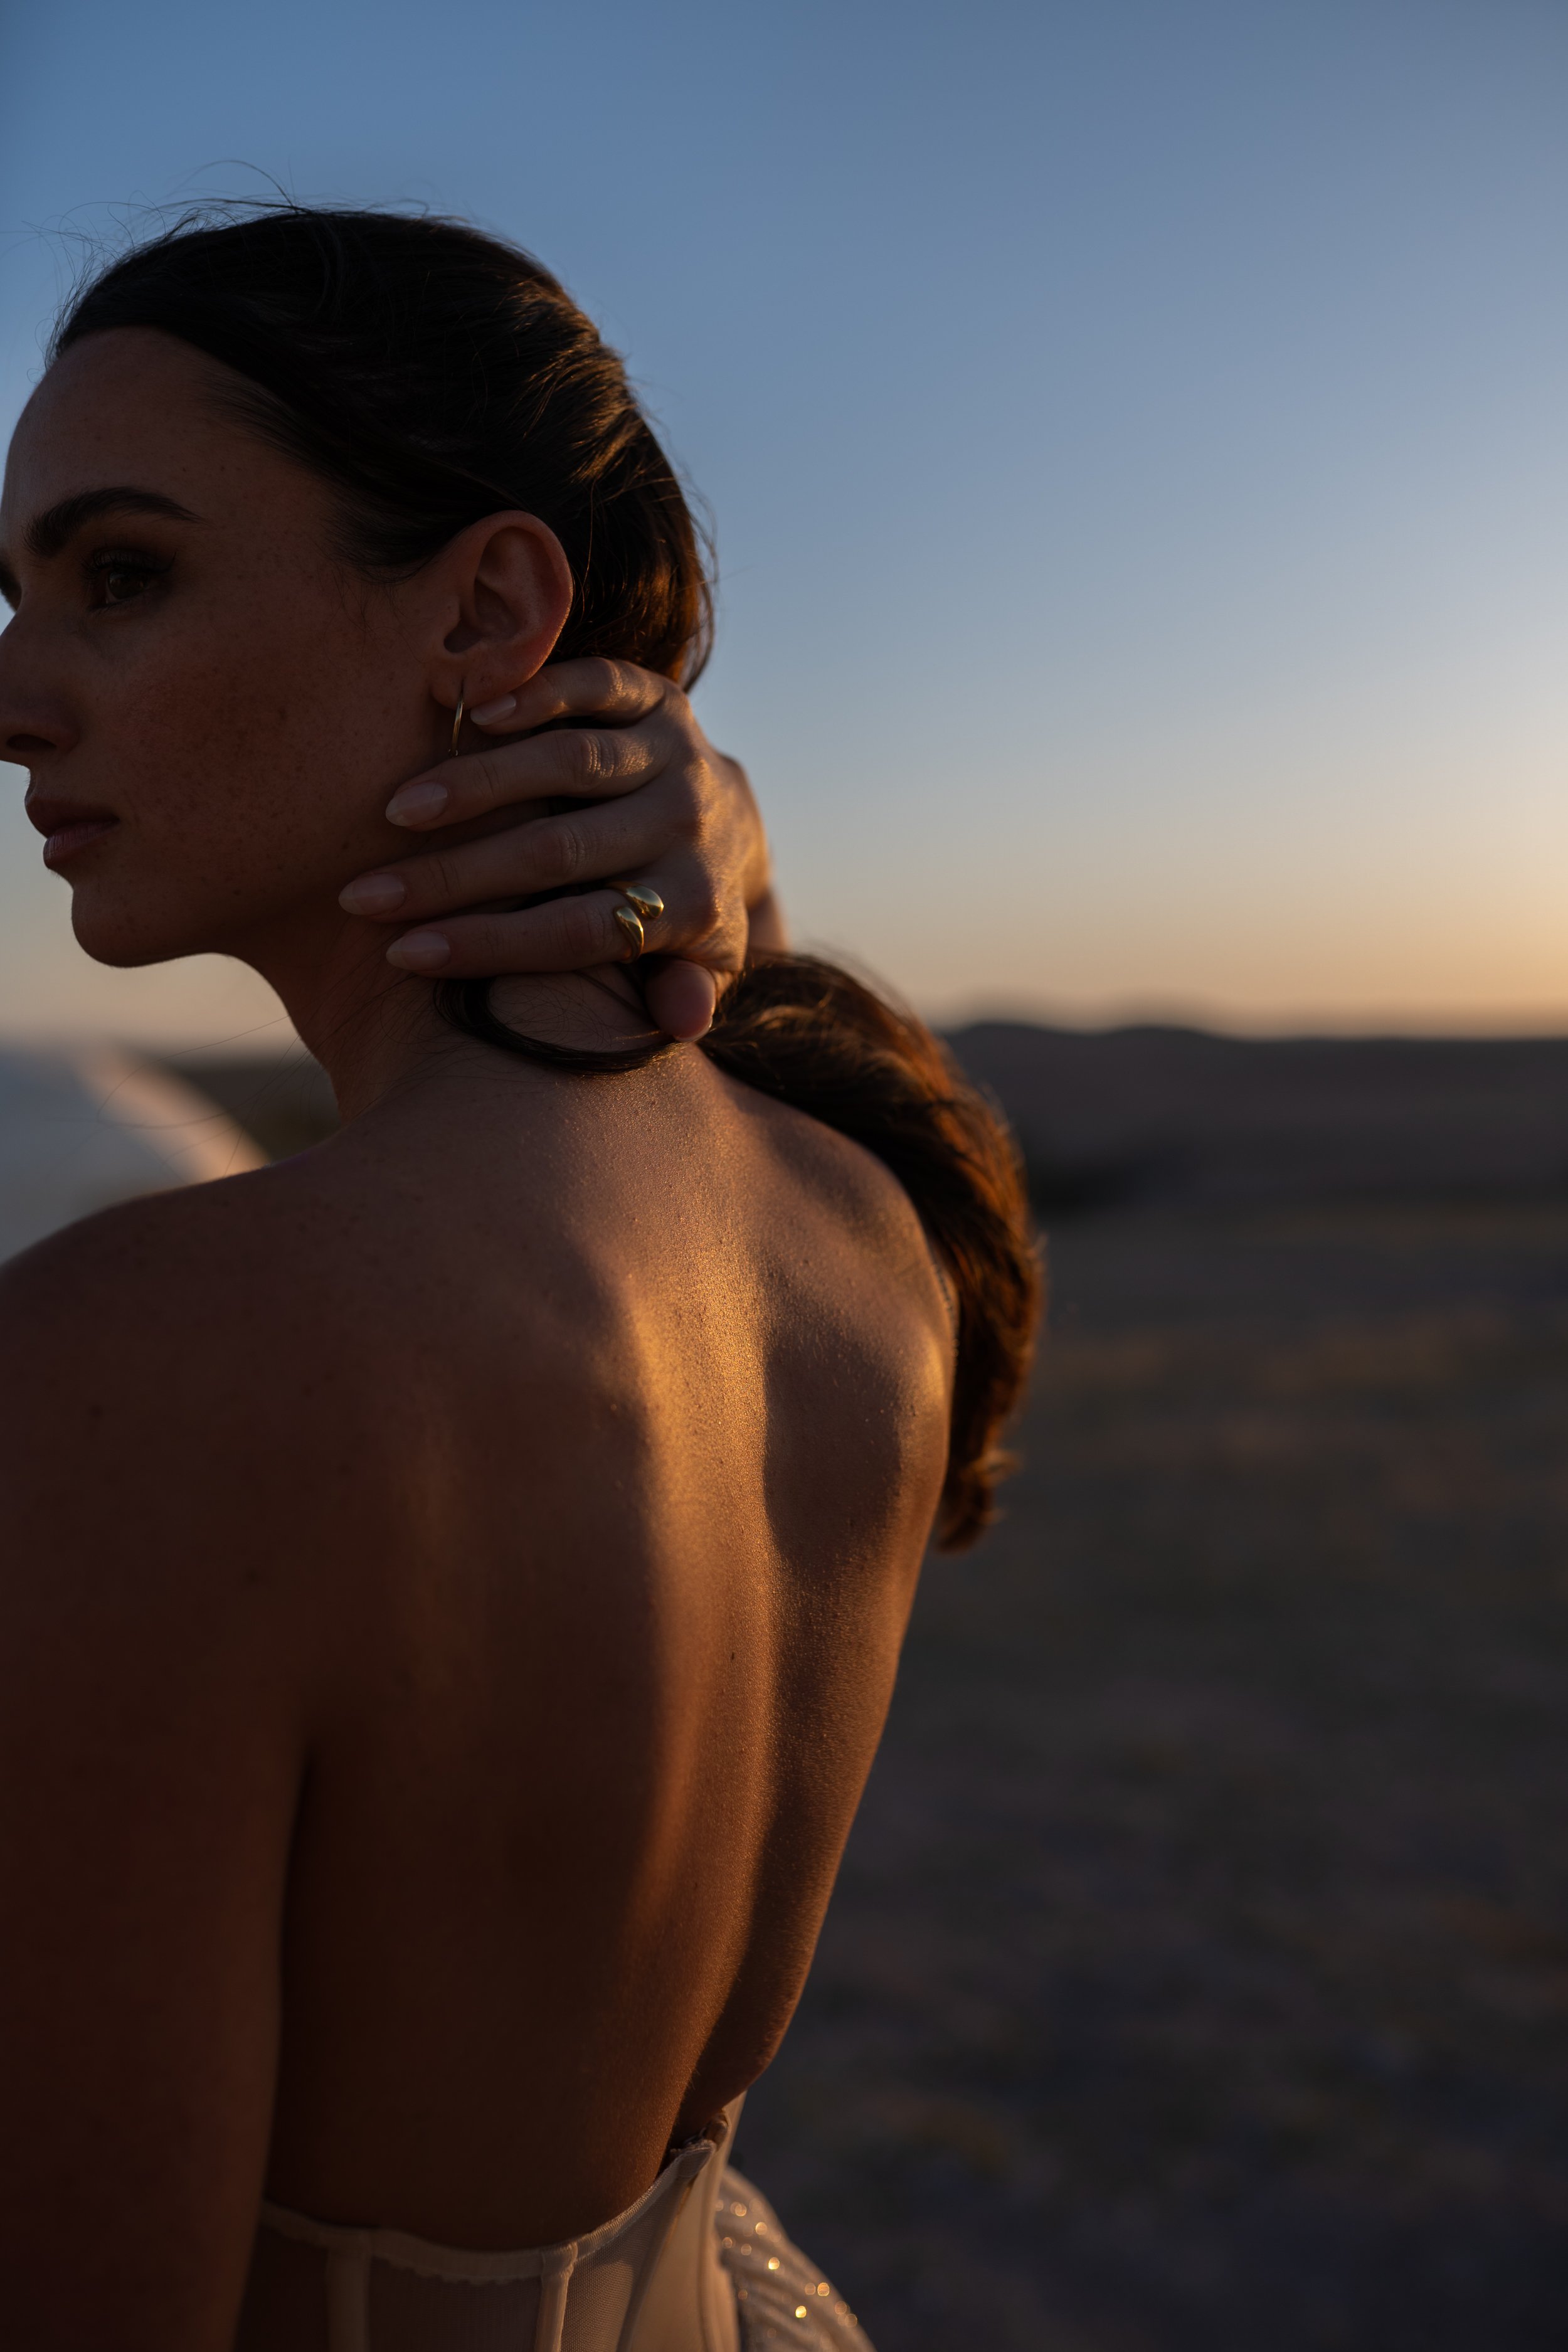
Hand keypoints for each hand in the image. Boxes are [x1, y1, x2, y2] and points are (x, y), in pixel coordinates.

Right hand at [339, 659, 784, 1041]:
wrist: (734, 820)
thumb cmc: (680, 910)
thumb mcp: (698, 966)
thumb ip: (686, 991)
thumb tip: (683, 1024)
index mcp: (691, 905)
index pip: (578, 932)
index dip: (489, 944)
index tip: (402, 954)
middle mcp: (687, 826)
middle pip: (558, 853)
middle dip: (455, 876)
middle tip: (365, 894)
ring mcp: (677, 755)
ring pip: (569, 765)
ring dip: (478, 786)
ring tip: (398, 811)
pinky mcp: (663, 699)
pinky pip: (599, 687)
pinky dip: (538, 695)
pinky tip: (472, 712)